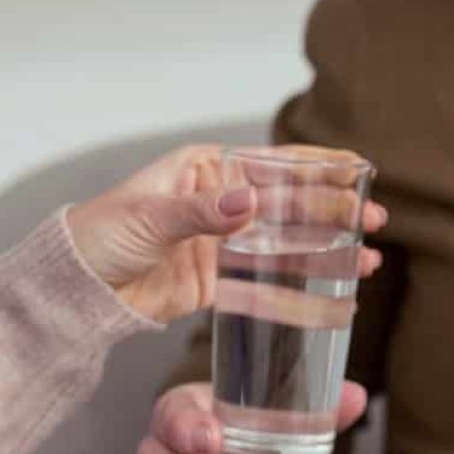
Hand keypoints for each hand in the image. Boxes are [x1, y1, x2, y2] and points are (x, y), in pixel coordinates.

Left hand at [66, 144, 385, 322]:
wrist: (78, 290)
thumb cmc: (100, 236)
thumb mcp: (148, 217)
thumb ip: (200, 213)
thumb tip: (249, 204)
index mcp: (206, 171)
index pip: (273, 164)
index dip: (318, 167)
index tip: (358, 170)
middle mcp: (223, 204)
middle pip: (291, 205)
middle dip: (335, 211)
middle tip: (375, 219)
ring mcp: (227, 244)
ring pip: (289, 243)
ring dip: (329, 249)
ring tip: (368, 256)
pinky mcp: (223, 281)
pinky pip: (270, 281)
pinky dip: (302, 284)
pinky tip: (334, 286)